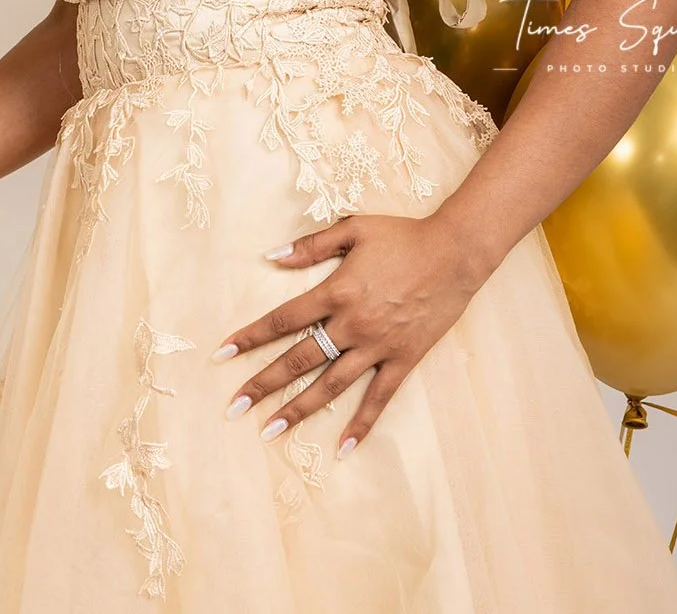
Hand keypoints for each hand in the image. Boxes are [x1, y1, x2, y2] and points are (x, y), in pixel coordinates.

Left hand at [212, 211, 487, 455]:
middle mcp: (351, 324)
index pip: (283, 319)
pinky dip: (361, 424)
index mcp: (336, 291)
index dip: (250, 336)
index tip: (222, 353)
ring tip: (270, 431)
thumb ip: (311, 245)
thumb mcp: (354, 229)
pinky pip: (378, 399)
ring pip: (330, 385)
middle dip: (263, 384)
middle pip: (298, 359)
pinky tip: (343, 447)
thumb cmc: (402, 236)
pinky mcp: (402, 360)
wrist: (454, 253)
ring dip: (299, 409)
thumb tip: (271, 256)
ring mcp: (377, 346)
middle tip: (234, 407)